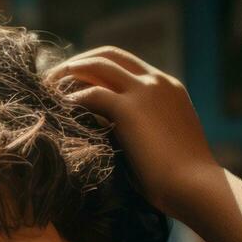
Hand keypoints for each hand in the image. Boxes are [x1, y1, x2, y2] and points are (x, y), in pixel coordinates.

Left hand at [46, 47, 218, 216]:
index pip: (125, 63)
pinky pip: (91, 93)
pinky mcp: (130, 109)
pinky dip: (71, 99)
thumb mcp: (162, 143)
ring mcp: (144, 91)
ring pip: (96, 65)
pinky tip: (58, 110)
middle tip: (52, 80)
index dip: (95, 68)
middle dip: (77, 63)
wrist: (196, 187)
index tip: (73, 82)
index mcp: (167, 87)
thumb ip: (140, 129)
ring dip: (67, 75)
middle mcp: (156, 81)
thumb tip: (109, 135)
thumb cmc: (180, 180)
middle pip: (108, 55)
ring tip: (45, 91)